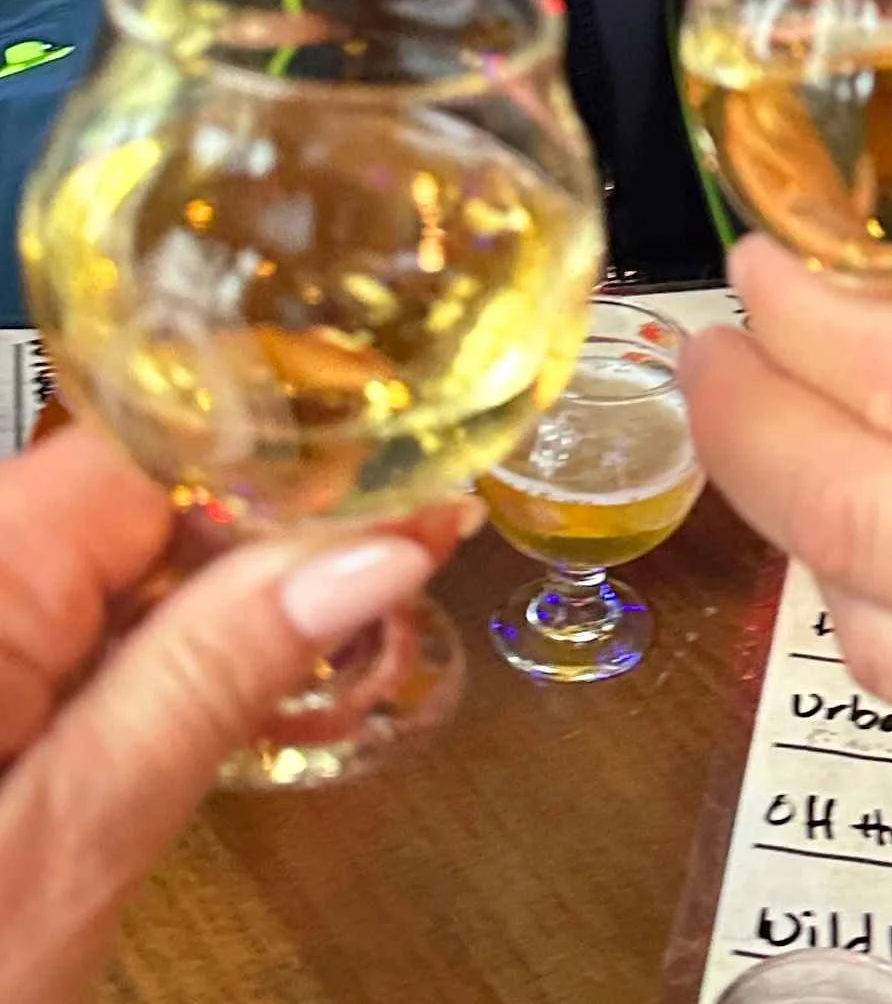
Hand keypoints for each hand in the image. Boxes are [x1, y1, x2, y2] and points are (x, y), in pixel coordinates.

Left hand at [0, 426, 446, 1003]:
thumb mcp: (68, 847)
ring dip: (230, 591)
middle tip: (422, 557)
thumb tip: (369, 548)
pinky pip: (68, 625)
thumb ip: (211, 678)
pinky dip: (160, 649)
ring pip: (115, 560)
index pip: (158, 443)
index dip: (297, 452)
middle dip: (279, 524)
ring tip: (361, 617)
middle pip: (142, 491)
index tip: (418, 487)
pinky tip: (244, 676)